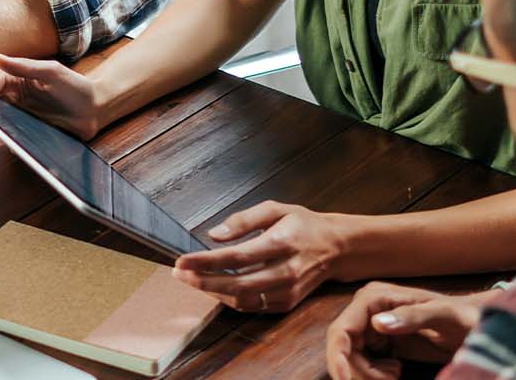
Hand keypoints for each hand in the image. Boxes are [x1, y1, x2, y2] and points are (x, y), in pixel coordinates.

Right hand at [0, 53, 104, 139]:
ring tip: (3, 132)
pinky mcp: (29, 130)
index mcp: (17, 79)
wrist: (97, 109)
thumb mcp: (50, 72)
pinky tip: (15, 144)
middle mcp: (16, 97)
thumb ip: (22, 66)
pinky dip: (12, 139)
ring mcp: (22, 114)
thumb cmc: (76, 86)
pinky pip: (14, 135)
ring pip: (0, 121)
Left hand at [171, 201, 350, 312]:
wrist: (337, 248)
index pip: (237, 256)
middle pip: (237, 284)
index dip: (206, 261)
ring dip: (213, 292)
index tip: (181, 260)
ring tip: (191, 279)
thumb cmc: (303, 225)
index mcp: (282, 243)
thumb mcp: (276, 209)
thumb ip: (244, 220)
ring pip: (242, 300)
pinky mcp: (286, 303)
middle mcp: (286, 271)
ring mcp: (287, 291)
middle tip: (179, 274)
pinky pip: (252, 306)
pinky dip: (230, 299)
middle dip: (203, 281)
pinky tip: (214, 288)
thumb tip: (214, 234)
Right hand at [324, 282, 490, 379]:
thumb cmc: (464, 316)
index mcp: (375, 298)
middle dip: (356, 371)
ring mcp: (371, 325)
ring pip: (351, 358)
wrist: (475, 325)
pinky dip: (373, 375)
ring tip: (394, 377)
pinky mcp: (378, 341)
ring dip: (365, 375)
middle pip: (342, 348)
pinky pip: (362, 363)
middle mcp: (367, 309)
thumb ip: (412, 316)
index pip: (342, 329)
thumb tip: (376, 324)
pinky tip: (394, 373)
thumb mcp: (443, 315)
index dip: (338, 357)